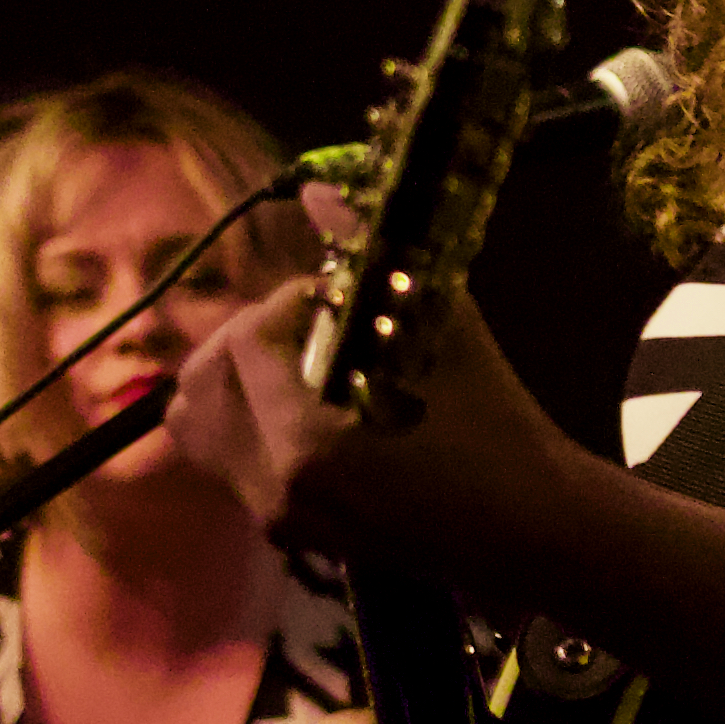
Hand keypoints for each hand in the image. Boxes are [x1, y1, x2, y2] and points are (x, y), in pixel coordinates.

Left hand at [172, 189, 578, 577]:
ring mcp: (274, 514)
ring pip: (196, 423)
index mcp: (305, 439)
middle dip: (249, 336)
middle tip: (312, 325)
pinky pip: (223, 459)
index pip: (247, 338)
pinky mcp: (286, 531)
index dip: (289, 301)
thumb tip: (317, 193)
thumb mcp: (443, 328)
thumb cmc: (495, 423)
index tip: (342, 299)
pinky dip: (244, 419)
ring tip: (299, 364)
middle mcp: (272, 483)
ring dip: (236, 378)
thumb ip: (371, 258)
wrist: (528, 527)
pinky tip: (304, 404)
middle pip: (202, 380)